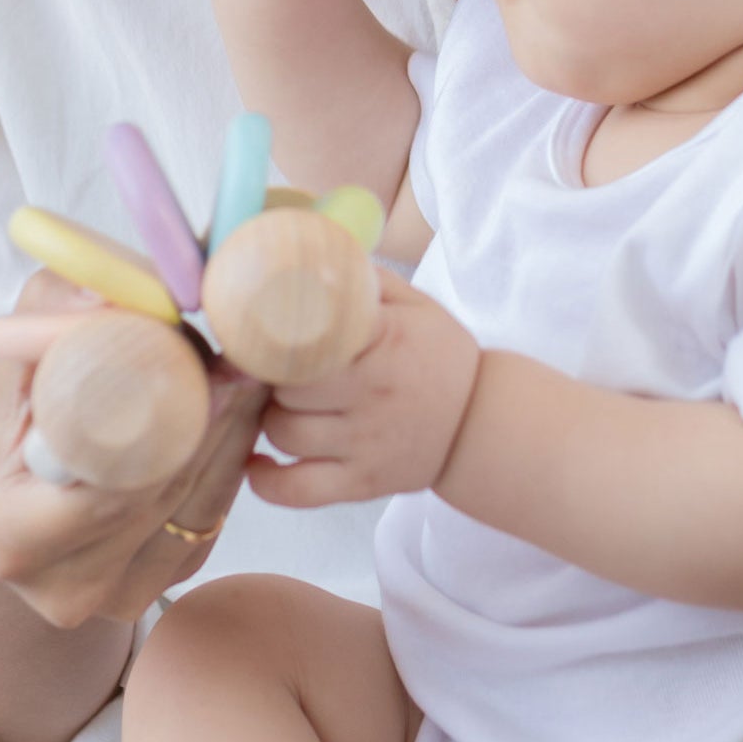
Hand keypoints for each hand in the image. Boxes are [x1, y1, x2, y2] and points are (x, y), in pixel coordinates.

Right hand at [0, 270, 266, 628]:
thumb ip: (44, 330)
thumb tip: (105, 288)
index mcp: (13, 539)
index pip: (113, 475)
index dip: (166, 413)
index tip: (202, 356)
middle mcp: (69, 586)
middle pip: (169, 486)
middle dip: (211, 411)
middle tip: (244, 348)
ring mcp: (120, 597)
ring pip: (204, 501)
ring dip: (233, 430)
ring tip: (248, 368)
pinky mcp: (162, 589)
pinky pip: (211, 515)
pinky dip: (228, 459)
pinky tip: (237, 413)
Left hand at [248, 270, 480, 507]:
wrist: (486, 424)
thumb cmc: (442, 357)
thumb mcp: (418, 307)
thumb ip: (367, 280)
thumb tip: (315, 251)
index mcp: (384, 343)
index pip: (307, 336)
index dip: (273, 334)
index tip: (262, 329)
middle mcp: (372, 395)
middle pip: (285, 386)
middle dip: (270, 376)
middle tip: (271, 369)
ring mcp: (365, 444)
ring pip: (283, 433)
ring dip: (270, 418)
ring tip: (279, 405)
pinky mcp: (362, 483)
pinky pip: (296, 490)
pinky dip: (266, 481)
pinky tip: (257, 462)